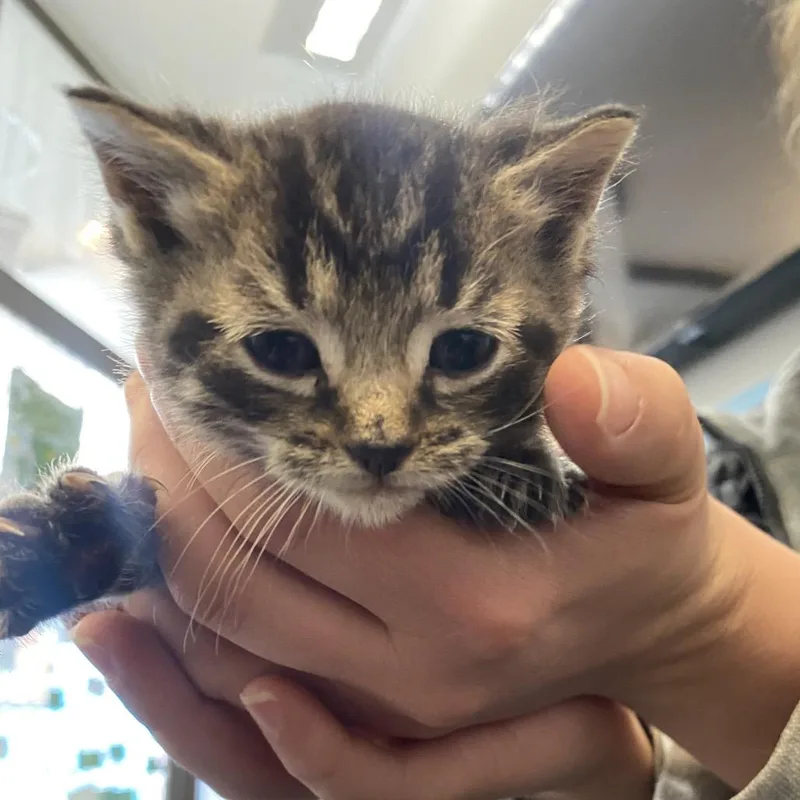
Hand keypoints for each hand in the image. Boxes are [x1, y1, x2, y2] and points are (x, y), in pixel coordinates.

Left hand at [87, 346, 799, 787]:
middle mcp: (415, 670)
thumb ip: (634, 420)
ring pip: (224, 646)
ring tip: (136, 466)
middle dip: (167, 488)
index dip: (227, 448)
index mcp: (475, 597)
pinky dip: (180, 647)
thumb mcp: (667, 467)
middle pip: (240, 584)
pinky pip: (240, 707)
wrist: (651, 632)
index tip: (180, 379)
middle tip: (143, 404)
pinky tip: (145, 589)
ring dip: (160, 555)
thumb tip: (567, 382)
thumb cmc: (646, 537)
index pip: (305, 518)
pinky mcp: (376, 731)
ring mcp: (388, 714)